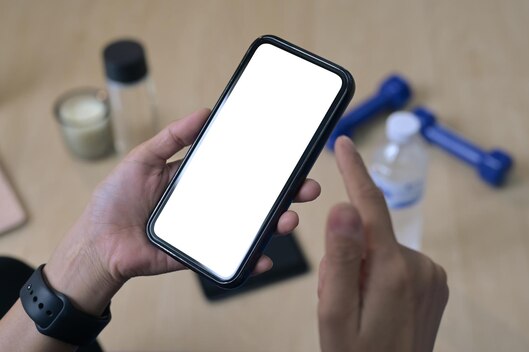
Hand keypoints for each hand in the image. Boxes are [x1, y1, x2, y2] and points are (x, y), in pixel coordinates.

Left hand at [44, 108, 320, 314]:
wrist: (96, 243)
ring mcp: (208, 231)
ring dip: (275, 225)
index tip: (290, 159)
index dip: (266, 167)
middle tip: (307, 189)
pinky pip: (229, 259)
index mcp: (200, 181)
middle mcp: (210, 205)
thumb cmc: (115, 200)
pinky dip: (249, 261)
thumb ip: (173, 137)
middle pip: (254, 200)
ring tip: (288, 219)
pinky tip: (265, 258)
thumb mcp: (143, 158)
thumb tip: (205, 112)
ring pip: (250, 229)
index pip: (240, 171)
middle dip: (285, 195)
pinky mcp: (200, 256)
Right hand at [318, 137, 447, 351]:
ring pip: (380, 250)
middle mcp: (419, 267)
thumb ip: (340, 259)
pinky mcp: (434, 283)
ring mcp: (431, 276)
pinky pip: (396, 262)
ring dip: (361, 268)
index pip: (370, 206)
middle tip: (339, 297)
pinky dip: (379, 275)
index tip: (344, 143)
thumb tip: (345, 209)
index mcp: (392, 271)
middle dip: (346, 254)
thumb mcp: (335, 313)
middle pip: (368, 235)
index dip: (354, 172)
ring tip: (359, 307)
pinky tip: (376, 305)